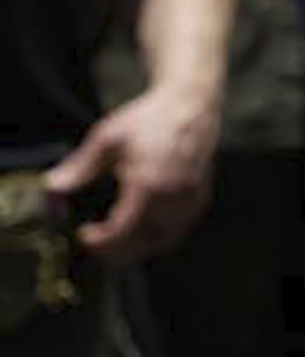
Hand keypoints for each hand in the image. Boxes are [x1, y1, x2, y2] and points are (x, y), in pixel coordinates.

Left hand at [44, 84, 218, 261]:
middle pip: (144, 243)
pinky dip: (159, 237)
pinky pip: (179, 230)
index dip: (101, 242)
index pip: (123, 230)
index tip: (84, 236)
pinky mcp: (200, 197)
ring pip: (164, 241)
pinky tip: (142, 228)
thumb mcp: (107, 138)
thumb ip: (80, 167)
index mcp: (148, 183)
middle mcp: (173, 196)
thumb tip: (52, 187)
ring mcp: (190, 199)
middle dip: (117, 252)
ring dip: (139, 248)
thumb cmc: (150, 118)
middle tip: (96, 245)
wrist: (191, 105)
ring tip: (117, 241)